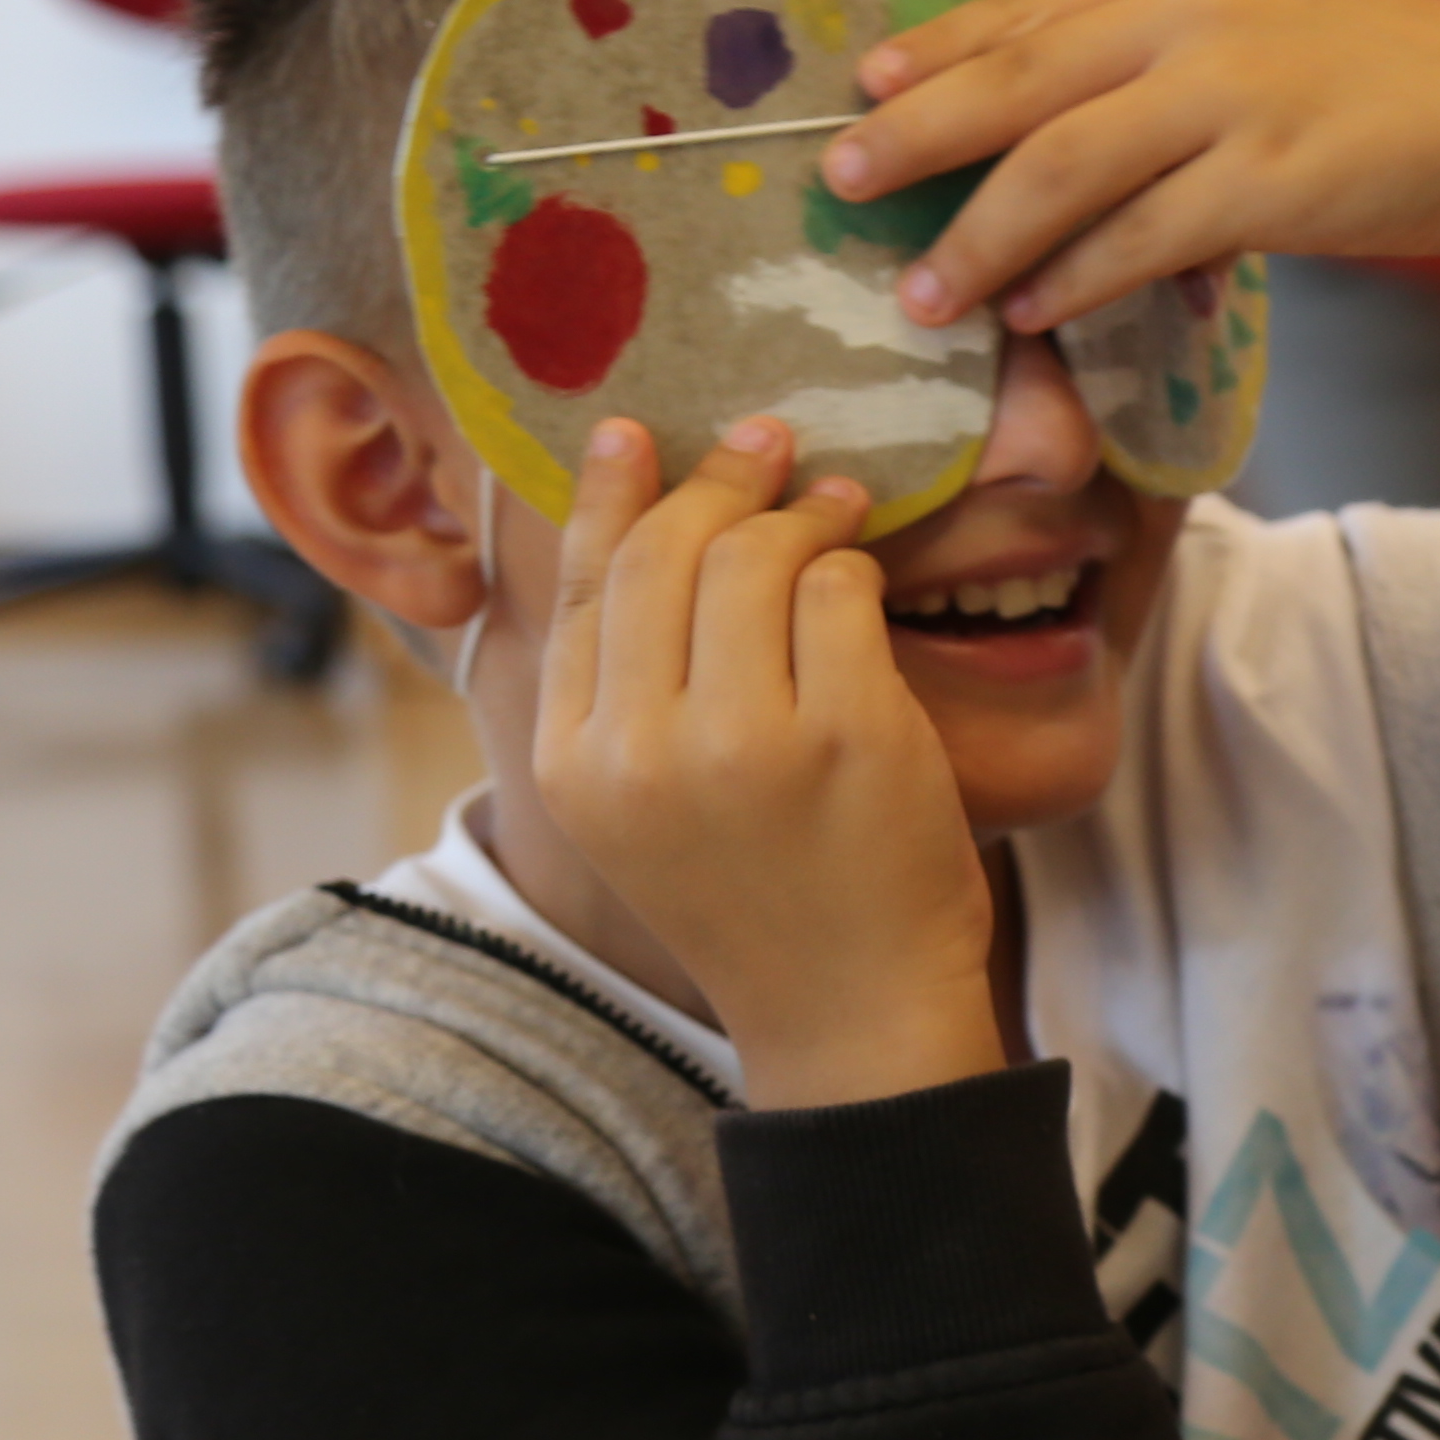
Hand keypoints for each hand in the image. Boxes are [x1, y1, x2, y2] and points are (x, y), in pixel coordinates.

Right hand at [530, 418, 1004, 1109]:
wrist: (851, 1008)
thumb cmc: (759, 894)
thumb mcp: (644, 806)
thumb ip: (627, 691)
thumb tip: (638, 528)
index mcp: (576, 764)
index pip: (584, 588)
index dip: (607, 494)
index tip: (632, 431)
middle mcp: (644, 749)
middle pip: (665, 556)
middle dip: (717, 480)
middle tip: (764, 441)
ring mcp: (747, 742)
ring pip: (756, 560)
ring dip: (799, 512)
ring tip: (833, 498)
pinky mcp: (848, 735)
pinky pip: (840, 594)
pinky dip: (853, 568)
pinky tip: (864, 569)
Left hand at [838, 0, 1439, 341]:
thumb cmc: (1384, 85)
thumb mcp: (1260, 35)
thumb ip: (1160, 65)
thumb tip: (1055, 138)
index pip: (1025, 12)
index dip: (933, 51)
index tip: (858, 90)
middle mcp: (1191, 25)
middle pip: (1016, 82)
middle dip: (916, 138)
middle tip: (838, 183)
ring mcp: (1232, 100)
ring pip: (1063, 170)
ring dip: (980, 239)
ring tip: (925, 295)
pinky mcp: (1275, 181)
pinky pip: (1144, 238)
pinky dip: (1077, 280)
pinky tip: (1035, 313)